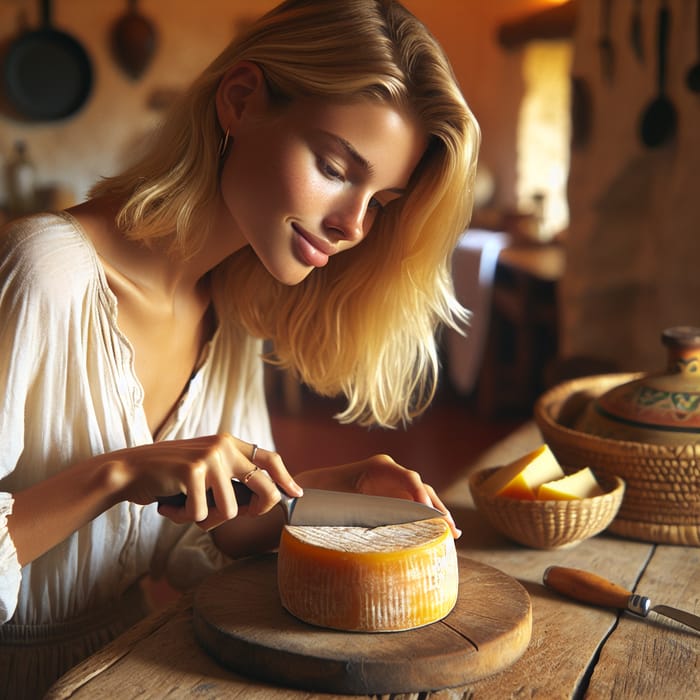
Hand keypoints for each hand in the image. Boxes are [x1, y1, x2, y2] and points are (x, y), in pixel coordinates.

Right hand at [107, 434, 302, 530]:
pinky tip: (169, 506)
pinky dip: (183, 518)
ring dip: (206, 520)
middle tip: (236, 516)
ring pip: (230, 510)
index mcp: (229, 443)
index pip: (269, 458)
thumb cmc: (169, 477)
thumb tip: (265, 500)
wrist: (129, 471)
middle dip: (255, 511)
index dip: (285, 479)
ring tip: (186, 510)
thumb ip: (231, 476)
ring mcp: (209, 456)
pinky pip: (201, 514)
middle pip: (263, 488)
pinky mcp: (192, 470)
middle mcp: (223, 445)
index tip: (296, 495)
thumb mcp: (206, 468)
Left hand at [294, 454, 460, 537]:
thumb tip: (384, 526)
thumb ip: (364, 510)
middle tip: (450, 530)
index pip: (409, 478)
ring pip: (421, 497)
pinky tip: (439, 531)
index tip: (431, 513)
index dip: (422, 495)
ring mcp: (393, 483)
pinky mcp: (393, 495)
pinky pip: (414, 504)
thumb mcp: (342, 502)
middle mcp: (390, 472)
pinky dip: (426, 516)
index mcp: (379, 467)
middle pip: (421, 488)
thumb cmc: (324, 495)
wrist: (312, 491)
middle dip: (437, 508)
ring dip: (436, 514)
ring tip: (452, 534)